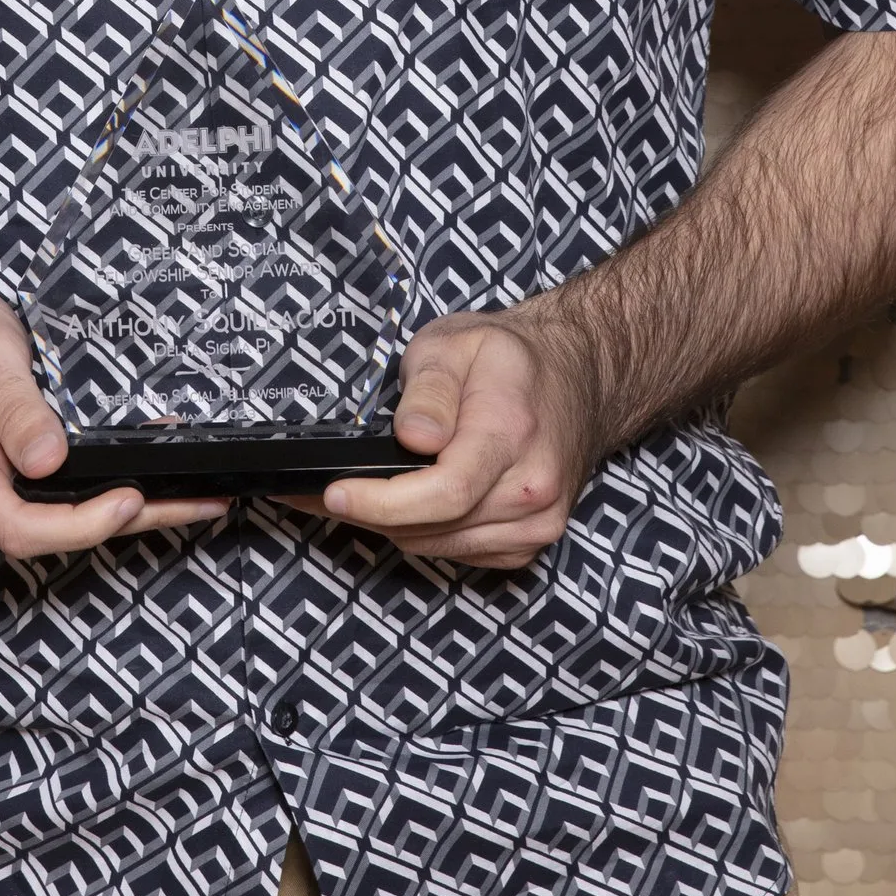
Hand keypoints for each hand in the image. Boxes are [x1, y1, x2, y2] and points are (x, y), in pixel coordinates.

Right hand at [0, 275, 227, 559]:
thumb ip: (16, 406)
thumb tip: (51, 460)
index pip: (25, 528)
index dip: (86, 525)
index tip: (135, 497)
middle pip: (49, 537)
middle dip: (127, 521)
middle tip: (201, 502)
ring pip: (48, 529)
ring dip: (115, 515)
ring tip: (185, 495)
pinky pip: (36, 511)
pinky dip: (87, 501)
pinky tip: (130, 482)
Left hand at [317, 311, 603, 569]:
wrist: (577, 377)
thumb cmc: (509, 359)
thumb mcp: (455, 343)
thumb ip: (428, 390)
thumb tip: (413, 437)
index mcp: (512, 433)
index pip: (444, 492)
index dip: (381, 502)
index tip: (334, 493)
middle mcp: (533, 489)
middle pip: (433, 525)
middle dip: (369, 511)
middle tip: (318, 492)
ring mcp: (537, 523)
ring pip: (438, 545)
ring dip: (394, 525)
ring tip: (358, 493)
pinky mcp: (530, 543)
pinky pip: (458, 552)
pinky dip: (426, 533)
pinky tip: (409, 503)